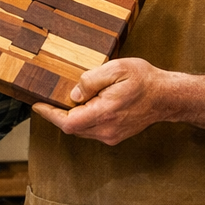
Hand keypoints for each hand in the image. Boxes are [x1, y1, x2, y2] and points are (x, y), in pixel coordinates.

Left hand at [31, 57, 180, 145]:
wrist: (167, 96)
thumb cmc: (144, 80)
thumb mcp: (116, 69)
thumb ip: (91, 80)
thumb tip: (73, 94)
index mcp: (105, 113)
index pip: (68, 123)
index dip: (50, 114)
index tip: (37, 104)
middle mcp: (107, 130)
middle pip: (72, 128)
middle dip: (58, 114)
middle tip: (47, 98)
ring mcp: (112, 135)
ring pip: (81, 131)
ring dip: (70, 118)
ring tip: (63, 101)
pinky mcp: (116, 135)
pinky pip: (92, 130)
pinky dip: (82, 120)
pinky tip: (82, 106)